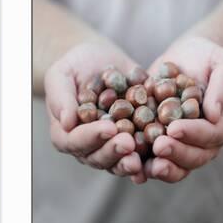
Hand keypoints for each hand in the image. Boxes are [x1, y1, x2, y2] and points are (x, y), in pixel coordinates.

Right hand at [44, 41, 146, 181]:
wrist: (101, 60)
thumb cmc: (75, 66)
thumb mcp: (62, 74)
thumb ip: (61, 97)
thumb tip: (66, 122)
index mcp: (66, 133)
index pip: (75, 141)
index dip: (91, 137)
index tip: (108, 128)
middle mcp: (89, 146)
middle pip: (98, 157)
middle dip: (114, 151)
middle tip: (128, 142)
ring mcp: (112, 147)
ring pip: (119, 162)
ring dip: (130, 162)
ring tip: (141, 157)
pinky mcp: (134, 142)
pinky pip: (141, 155)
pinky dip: (150, 158)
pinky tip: (160, 155)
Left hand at [144, 36, 222, 182]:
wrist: (186, 57)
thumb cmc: (208, 57)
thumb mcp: (222, 63)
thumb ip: (222, 86)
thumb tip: (214, 113)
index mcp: (222, 124)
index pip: (211, 135)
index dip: (193, 134)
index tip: (174, 128)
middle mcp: (204, 141)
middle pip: (194, 156)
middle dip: (175, 154)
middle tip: (158, 146)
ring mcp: (182, 145)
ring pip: (175, 166)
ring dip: (162, 168)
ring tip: (146, 166)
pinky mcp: (160, 141)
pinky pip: (153, 159)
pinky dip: (142, 165)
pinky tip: (131, 168)